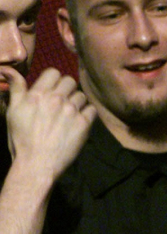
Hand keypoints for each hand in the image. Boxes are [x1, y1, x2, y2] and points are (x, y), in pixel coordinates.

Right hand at [3, 66, 94, 181]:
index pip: (53, 72)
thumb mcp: (13, 112)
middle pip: (70, 81)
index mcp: (37, 95)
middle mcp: (56, 99)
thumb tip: (8, 69)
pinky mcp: (84, 124)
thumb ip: (16, 89)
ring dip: (77, 102)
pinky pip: (92, 109)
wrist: (37, 164)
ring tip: (70, 114)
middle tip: (62, 101)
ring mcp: (71, 111)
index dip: (54, 80)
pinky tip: (79, 121)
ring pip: (81, 95)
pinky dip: (87, 114)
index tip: (52, 89)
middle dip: (66, 89)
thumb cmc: (21, 139)